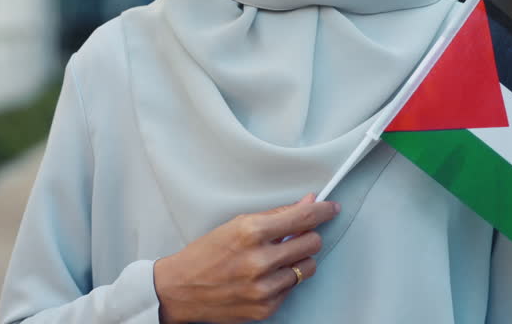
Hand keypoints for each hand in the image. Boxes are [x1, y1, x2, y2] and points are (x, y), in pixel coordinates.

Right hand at [153, 194, 340, 323]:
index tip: (331, 208)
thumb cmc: (205, 254)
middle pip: (312, 243)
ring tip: (275, 258)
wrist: (180, 289)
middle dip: (308, 236)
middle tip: (295, 235)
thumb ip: (276, 215)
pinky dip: (283, 280)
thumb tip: (307, 204)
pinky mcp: (266, 308)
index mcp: (251, 233)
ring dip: (297, 260)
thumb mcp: (237, 224)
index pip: (303, 218)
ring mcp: (264, 288)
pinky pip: (292, 288)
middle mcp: (259, 261)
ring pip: (307, 267)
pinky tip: (264, 276)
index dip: (323, 211)